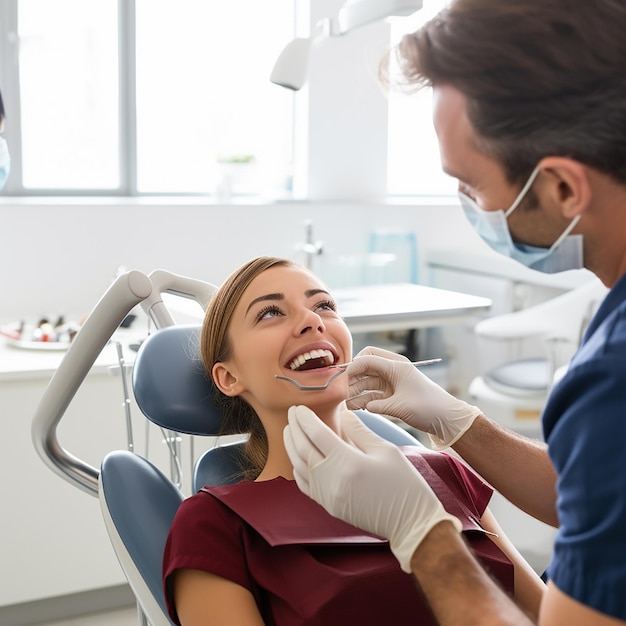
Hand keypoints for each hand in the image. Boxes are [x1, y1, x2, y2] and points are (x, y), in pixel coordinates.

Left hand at [284, 405, 461, 572]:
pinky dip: (297, 468)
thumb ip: (359, 430)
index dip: (304, 418)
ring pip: (299, 466)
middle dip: (294, 428)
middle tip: (291, 412)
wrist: (411, 523)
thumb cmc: (404, 484)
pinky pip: (304, 485)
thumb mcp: (385, 450)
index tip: (298, 406)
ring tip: (290, 431)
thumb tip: (342, 415)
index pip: (316, 434)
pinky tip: (298, 457)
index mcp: (348, 462)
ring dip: (291, 446)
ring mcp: (328, 495)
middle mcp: (332, 480)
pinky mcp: (329, 506)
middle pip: (302, 448)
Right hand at [346, 346, 481, 448]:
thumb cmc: (428, 408)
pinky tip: (354, 408)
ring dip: (355, 391)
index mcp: (396, 366)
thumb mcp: (399, 407)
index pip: (367, 358)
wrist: (447, 419)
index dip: (352, 367)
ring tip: (344, 403)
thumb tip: (360, 405)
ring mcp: (392, 382)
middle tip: (340, 391)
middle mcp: (392, 370)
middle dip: (351, 378)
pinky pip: (372, 393)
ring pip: (367, 381)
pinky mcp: (392, 394)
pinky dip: (363, 399)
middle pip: (365, 367)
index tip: (340, 380)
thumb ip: (376, 405)